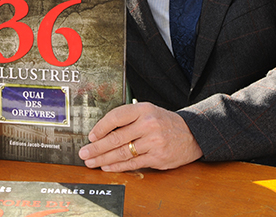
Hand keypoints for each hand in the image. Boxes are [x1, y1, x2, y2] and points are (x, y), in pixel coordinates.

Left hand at [78, 102, 202, 171]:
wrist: (192, 134)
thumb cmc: (164, 123)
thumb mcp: (148, 112)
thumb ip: (128, 119)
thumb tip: (102, 132)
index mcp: (144, 109)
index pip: (116, 116)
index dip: (101, 127)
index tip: (91, 136)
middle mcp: (148, 124)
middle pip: (116, 138)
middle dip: (97, 147)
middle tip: (84, 152)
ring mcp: (153, 142)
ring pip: (122, 152)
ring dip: (103, 158)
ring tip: (91, 161)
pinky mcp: (157, 157)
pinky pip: (132, 163)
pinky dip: (117, 166)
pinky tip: (107, 166)